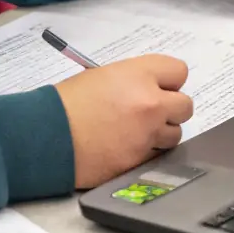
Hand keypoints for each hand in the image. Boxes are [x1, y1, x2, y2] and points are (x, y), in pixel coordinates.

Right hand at [55, 55, 193, 188]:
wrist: (48, 135)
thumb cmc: (69, 102)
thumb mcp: (104, 75)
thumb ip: (134, 79)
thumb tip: (151, 88)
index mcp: (140, 74)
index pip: (179, 72)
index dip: (168, 80)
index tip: (159, 86)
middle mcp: (151, 103)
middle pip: (185, 105)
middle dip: (171, 108)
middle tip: (152, 111)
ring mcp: (147, 134)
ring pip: (175, 134)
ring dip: (162, 132)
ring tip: (138, 131)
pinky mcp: (140, 160)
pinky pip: (158, 155)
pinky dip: (147, 151)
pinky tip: (128, 147)